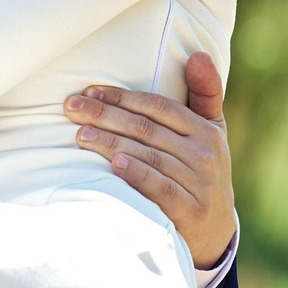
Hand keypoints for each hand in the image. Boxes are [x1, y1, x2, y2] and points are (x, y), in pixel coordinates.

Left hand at [67, 51, 235, 267]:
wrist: (215, 234)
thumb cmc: (201, 172)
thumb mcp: (211, 133)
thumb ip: (204, 94)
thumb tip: (198, 54)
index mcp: (206, 131)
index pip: (158, 107)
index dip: (122, 97)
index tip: (89, 91)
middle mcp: (205, 154)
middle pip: (147, 129)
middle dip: (105, 115)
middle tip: (72, 107)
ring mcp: (199, 183)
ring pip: (148, 156)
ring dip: (112, 142)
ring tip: (80, 134)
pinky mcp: (191, 211)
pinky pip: (161, 188)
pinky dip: (137, 174)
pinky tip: (113, 164)